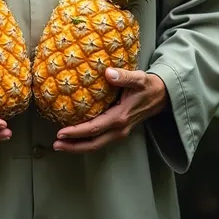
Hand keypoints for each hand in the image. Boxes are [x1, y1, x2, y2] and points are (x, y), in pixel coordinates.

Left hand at [53, 68, 167, 152]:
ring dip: (78, 146)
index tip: (61, 132)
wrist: (162, 96)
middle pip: (93, 144)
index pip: (94, 128)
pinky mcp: (119, 130)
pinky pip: (100, 139)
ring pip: (96, 144)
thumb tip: (108, 73)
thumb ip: (124, 76)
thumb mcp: (139, 78)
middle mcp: (119, 129)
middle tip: (56, 144)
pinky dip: (86, 140)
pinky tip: (75, 136)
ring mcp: (120, 132)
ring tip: (61, 144)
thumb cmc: (148, 86)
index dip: (77, 132)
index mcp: (120, 117)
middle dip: (73, 146)